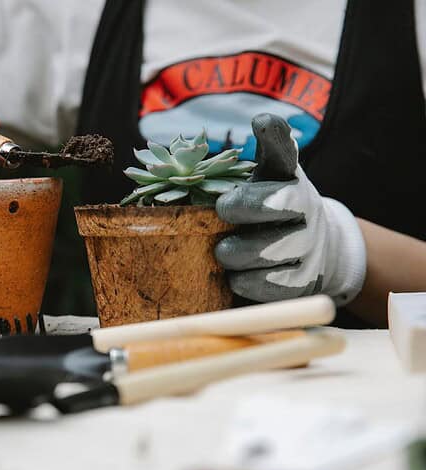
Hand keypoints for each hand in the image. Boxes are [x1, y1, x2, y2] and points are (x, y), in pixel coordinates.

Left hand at [214, 114, 366, 304]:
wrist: (313, 249)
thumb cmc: (271, 207)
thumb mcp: (268, 176)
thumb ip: (266, 149)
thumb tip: (265, 119)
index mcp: (289, 177)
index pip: (284, 152)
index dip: (274, 136)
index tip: (260, 125)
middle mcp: (306, 208)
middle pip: (278, 203)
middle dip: (246, 206)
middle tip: (222, 211)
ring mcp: (308, 246)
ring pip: (271, 250)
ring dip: (238, 253)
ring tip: (222, 251)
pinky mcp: (302, 282)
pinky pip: (271, 285)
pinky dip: (246, 283)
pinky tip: (234, 278)